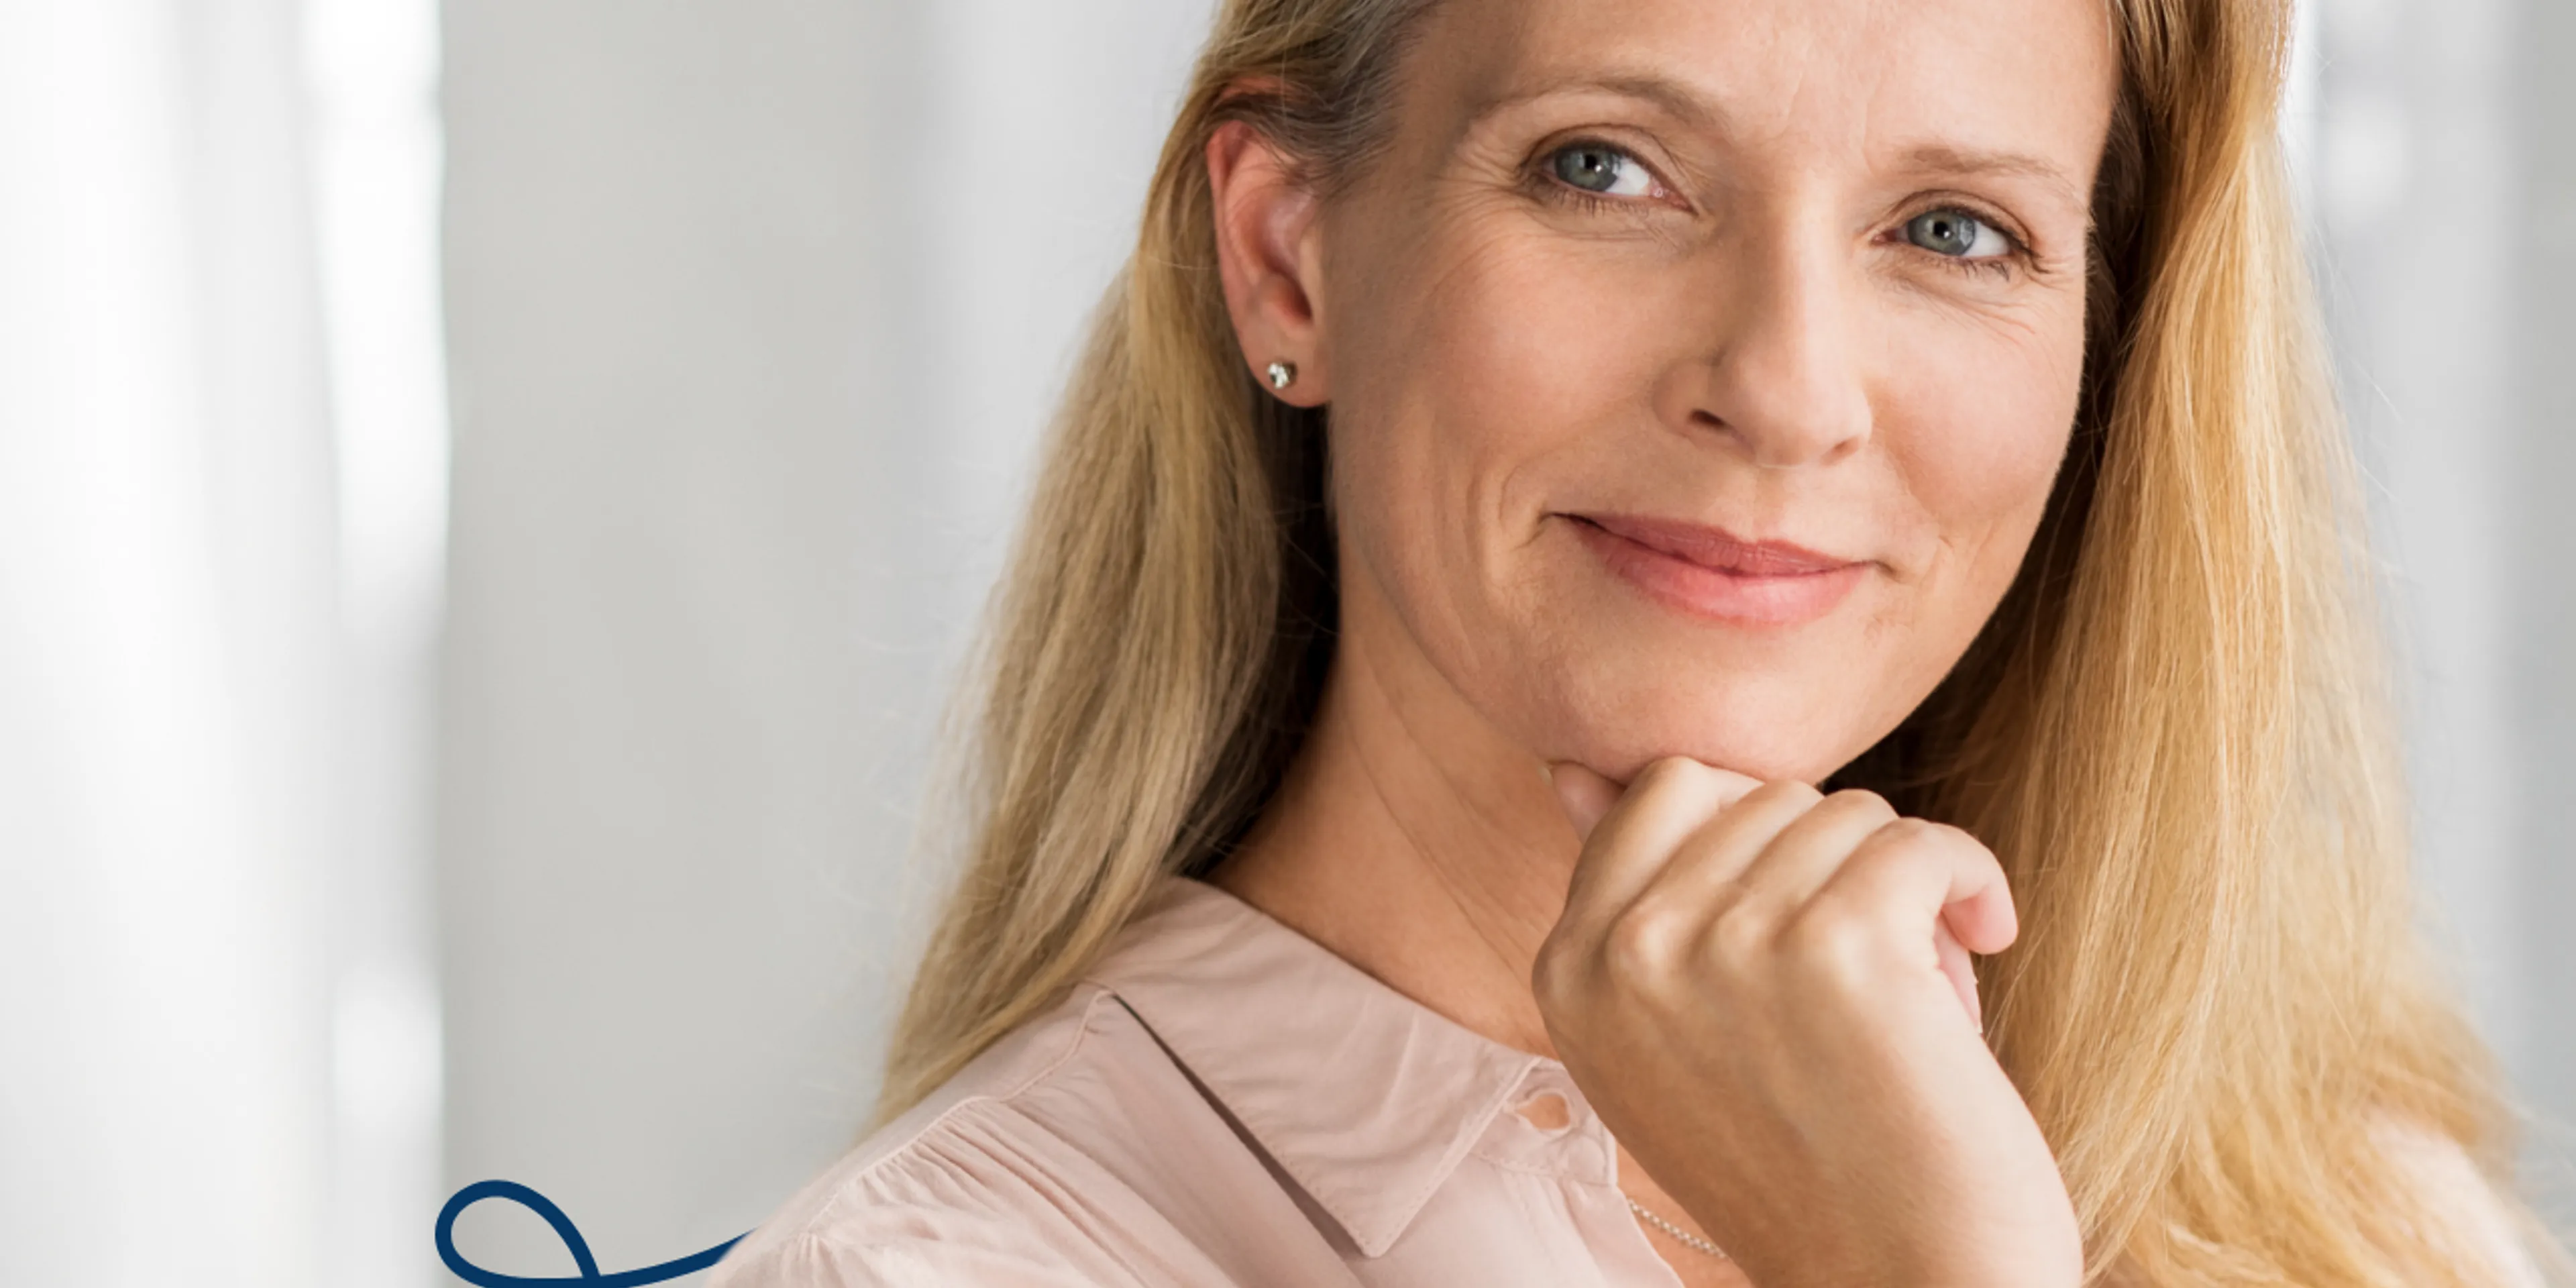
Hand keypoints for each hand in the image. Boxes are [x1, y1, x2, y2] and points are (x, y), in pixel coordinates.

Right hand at [1532, 758, 2081, 1287]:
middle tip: (1866, 969)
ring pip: (1846, 814)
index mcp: (1567, 971)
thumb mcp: (1668, 1037)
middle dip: (1834, 862)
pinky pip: (1920, 843)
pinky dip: (1971, 882)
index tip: (1808, 916)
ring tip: (1912, 994)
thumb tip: (1570, 766)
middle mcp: (1624, 951)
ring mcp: (1723, 943)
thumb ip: (1626, 904)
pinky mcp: (1835, 947)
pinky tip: (1986, 940)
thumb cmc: (1804, 1163)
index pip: (1662, 788)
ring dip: (1903, 886)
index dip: (1760, 836)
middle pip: (1761, 792)